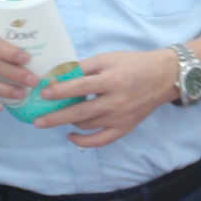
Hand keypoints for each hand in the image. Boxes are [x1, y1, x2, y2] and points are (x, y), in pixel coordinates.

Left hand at [32, 47, 178, 148]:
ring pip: (87, 125)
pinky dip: (84, 141)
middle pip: (80, 112)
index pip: (80, 87)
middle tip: (37, 121)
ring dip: (69, 121)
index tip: (42, 93)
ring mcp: (121, 118)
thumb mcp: (108, 58)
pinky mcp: (125, 128)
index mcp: (112, 80)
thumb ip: (84, 68)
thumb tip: (58, 77)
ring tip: (57, 115)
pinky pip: (101, 140)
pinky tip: (70, 135)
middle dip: (56, 117)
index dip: (59, 91)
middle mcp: (116, 102)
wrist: (164, 77)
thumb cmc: (133, 64)